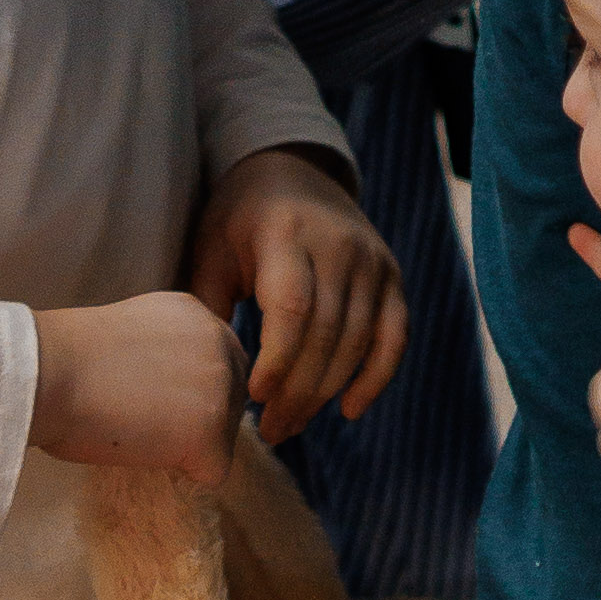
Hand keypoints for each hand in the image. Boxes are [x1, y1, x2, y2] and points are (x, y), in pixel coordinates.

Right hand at [24, 284, 249, 476]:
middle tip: (140, 420)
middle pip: (230, 402)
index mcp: (199, 316)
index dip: (186, 394)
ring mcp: (221, 387)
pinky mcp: (212, 432)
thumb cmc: (66, 360)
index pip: (220, 367)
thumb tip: (176, 390)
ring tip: (136, 431)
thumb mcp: (134, 335)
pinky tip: (144, 450)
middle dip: (194, 421)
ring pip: (224, 438)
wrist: (46, 373)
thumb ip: (168, 352)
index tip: (147, 397)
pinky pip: (213, 471)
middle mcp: (221, 343)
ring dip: (186, 446)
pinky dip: (183, 473)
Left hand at [189, 154, 406, 436]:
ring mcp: (373, 261)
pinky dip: (377, 378)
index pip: (293, 306)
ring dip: (326, 394)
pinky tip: (350, 410)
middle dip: (298, 391)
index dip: (278, 359)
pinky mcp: (392, 277)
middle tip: (270, 430)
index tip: (253, 397)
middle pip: (327, 333)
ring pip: (358, 342)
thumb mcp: (211, 250)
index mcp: (287, 233)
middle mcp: (340, 245)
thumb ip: (209, 306)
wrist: (291, 169)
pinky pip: (394, 337)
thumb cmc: (238, 220)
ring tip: (290, 424)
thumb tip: (205, 377)